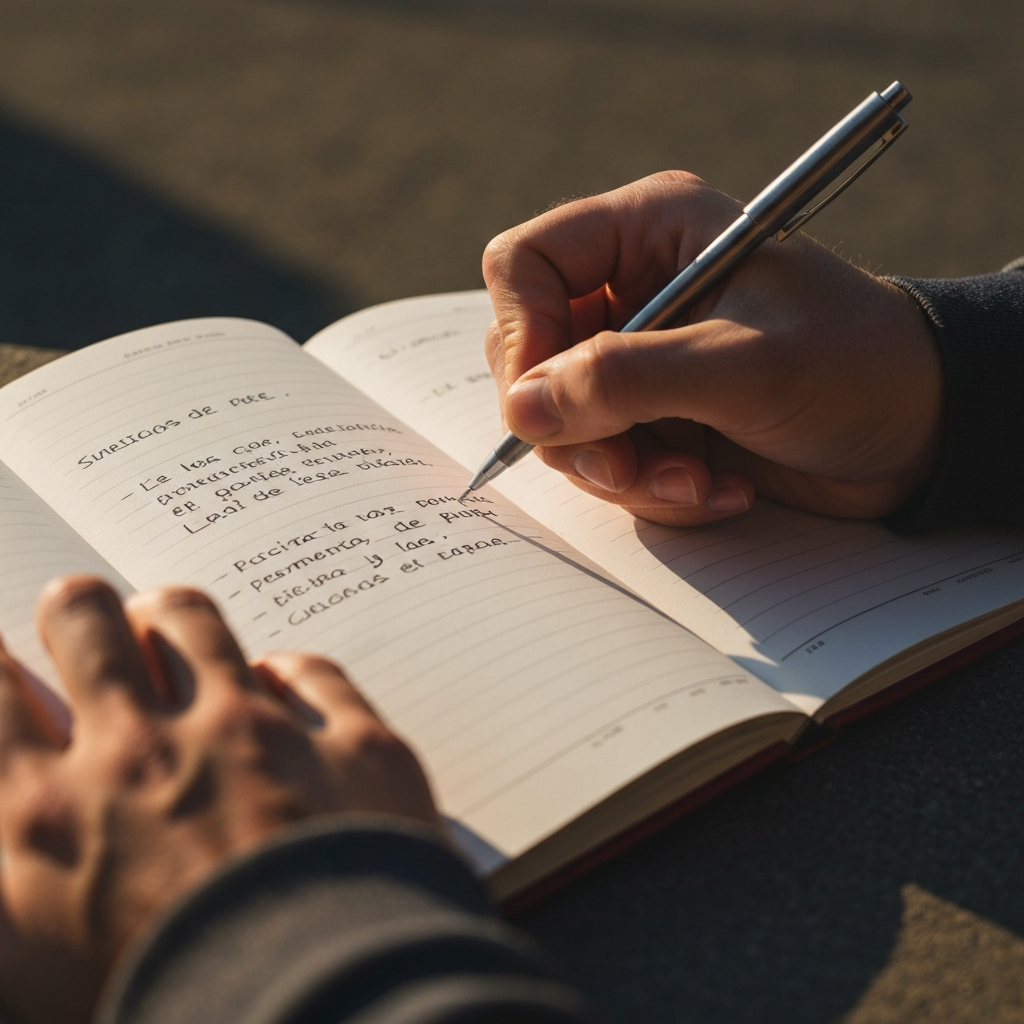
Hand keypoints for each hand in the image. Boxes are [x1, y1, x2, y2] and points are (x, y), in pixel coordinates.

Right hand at [0, 576, 437, 1023]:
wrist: (312, 1023)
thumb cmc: (171, 1018)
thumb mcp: (35, 972)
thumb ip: (24, 873)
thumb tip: (35, 820)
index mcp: (51, 817)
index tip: (1, 658)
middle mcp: (144, 753)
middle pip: (81, 617)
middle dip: (75, 613)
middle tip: (88, 629)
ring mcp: (253, 732)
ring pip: (190, 617)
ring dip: (171, 619)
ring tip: (169, 628)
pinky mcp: (348, 742)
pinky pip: (310, 669)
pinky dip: (291, 676)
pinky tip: (287, 689)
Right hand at [483, 171, 942, 525]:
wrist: (919, 433)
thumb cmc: (855, 367)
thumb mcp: (743, 366)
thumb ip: (625, 380)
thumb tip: (521, 408)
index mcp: (648, 233)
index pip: (523, 265)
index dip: (521, 335)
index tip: (547, 403)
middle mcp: (632, 291)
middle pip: (531, 356)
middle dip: (577, 427)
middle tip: (627, 465)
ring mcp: (640, 360)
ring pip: (564, 422)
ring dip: (623, 471)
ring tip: (698, 484)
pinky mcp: (655, 418)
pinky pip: (608, 462)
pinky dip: (655, 490)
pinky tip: (719, 489)